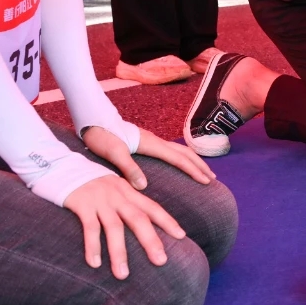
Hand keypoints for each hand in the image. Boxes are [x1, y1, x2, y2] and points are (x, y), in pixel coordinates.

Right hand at [63, 175, 185, 279]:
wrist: (61, 166)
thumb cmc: (90, 184)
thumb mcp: (113, 189)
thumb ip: (127, 202)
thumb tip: (142, 223)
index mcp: (127, 191)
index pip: (152, 207)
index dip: (167, 221)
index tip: (182, 236)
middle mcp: (117, 195)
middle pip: (138, 218)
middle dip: (151, 240)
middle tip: (161, 261)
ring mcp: (100, 199)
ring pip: (114, 227)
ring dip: (120, 252)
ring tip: (123, 275)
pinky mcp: (82, 204)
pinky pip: (90, 228)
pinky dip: (92, 246)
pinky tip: (94, 264)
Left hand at [83, 126, 215, 190]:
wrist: (93, 118)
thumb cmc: (101, 135)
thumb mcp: (113, 153)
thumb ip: (129, 168)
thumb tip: (144, 186)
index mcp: (151, 144)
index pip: (178, 158)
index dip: (193, 170)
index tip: (206, 181)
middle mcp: (155, 140)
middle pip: (184, 152)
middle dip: (199, 165)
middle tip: (212, 178)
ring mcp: (152, 140)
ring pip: (179, 150)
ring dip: (193, 161)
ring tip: (202, 171)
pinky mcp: (147, 141)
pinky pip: (171, 150)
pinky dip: (182, 157)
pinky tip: (180, 163)